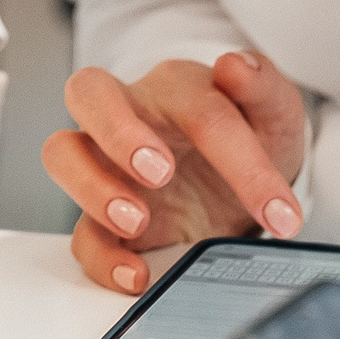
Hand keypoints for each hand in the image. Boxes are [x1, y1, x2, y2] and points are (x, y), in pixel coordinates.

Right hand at [42, 52, 308, 294]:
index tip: (278, 210)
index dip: (241, 160)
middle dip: (118, 131)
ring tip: (137, 220)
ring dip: (93, 186)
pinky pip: (80, 233)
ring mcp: (107, 165)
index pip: (200, 109)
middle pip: (88, 93)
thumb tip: (237, 65)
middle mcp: (131, 116)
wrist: (241, 185)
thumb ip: (264, 87)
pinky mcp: (101, 217)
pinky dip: (102, 256)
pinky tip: (137, 273)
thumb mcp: (274, 116)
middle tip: (160, 172)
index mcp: (177, 87)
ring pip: (61, 154)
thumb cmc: (250, 137)